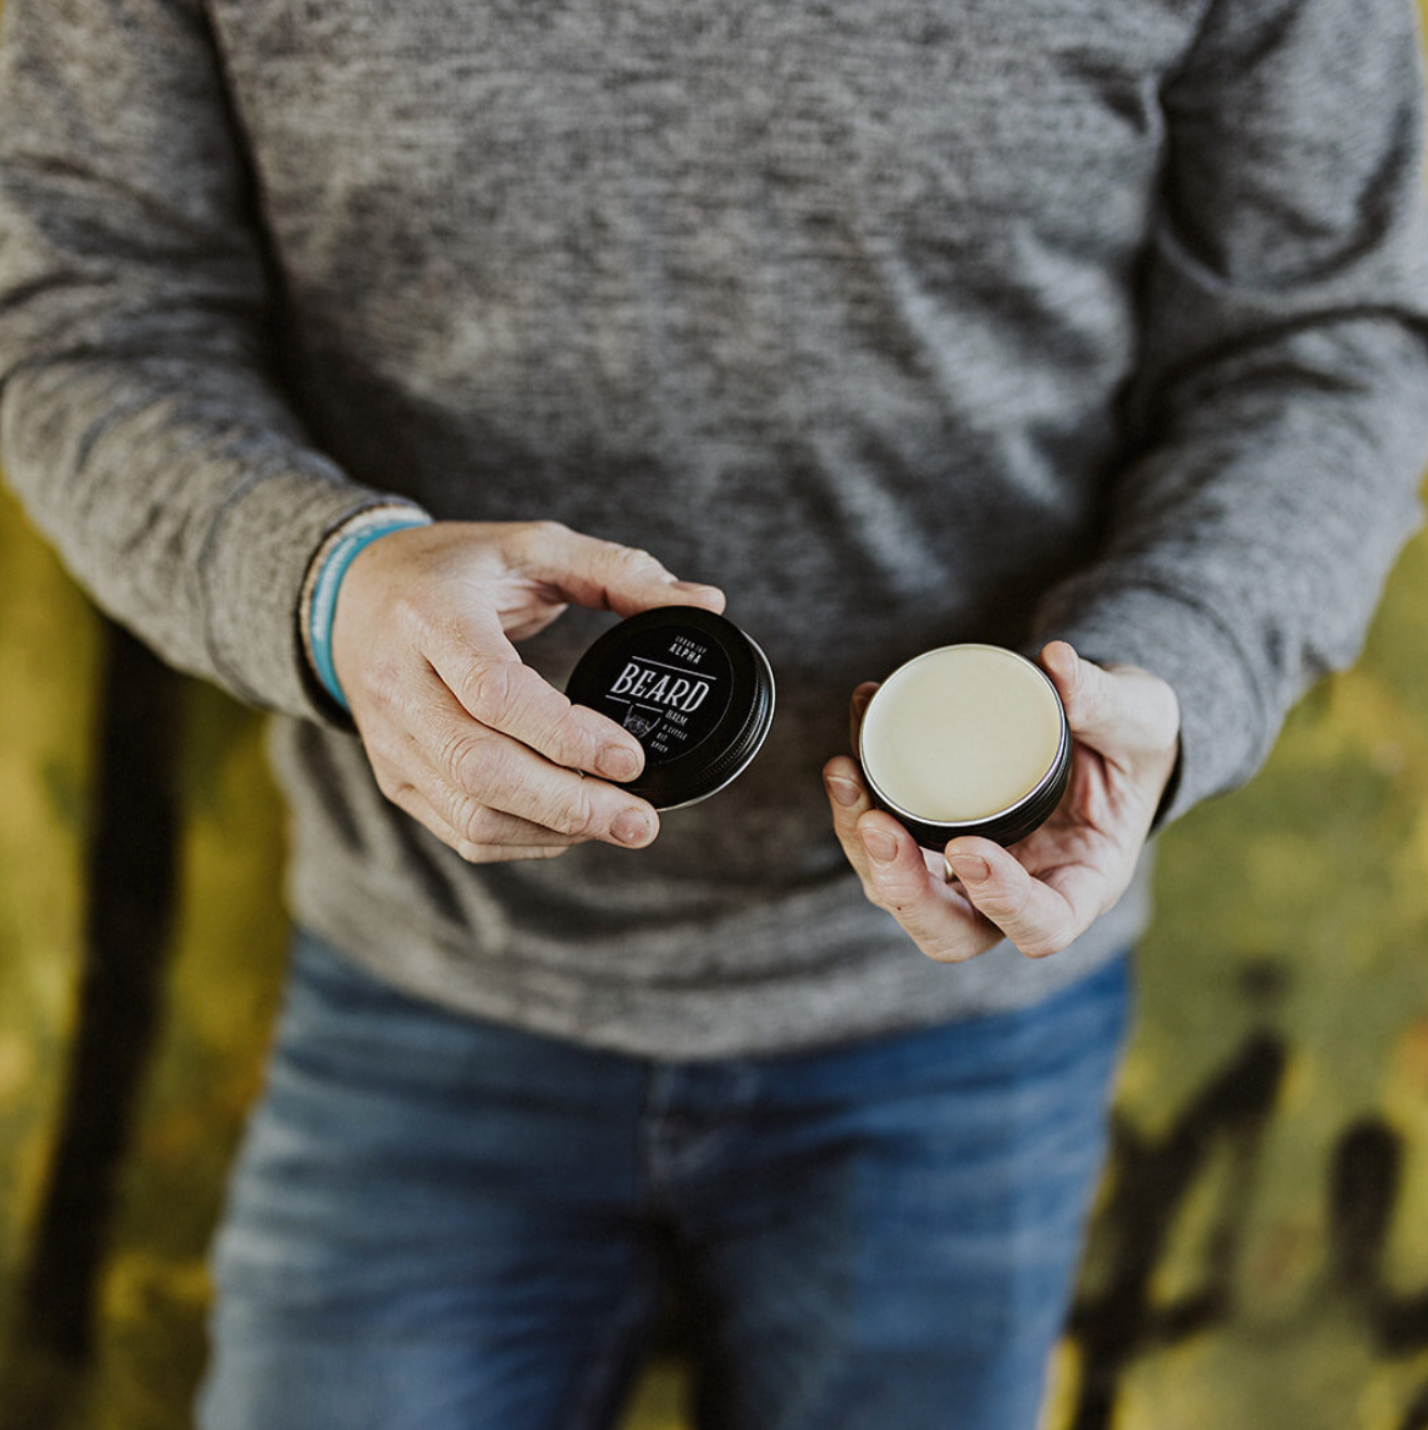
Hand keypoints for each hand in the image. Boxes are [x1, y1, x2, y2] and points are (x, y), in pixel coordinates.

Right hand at [332, 520, 723, 862]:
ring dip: (552, 831)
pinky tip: (569, 829)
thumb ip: (620, 571)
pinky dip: (521, 842)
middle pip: (481, 768)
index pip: (495, 693)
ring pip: (469, 812)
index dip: (567, 736)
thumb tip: (707, 604)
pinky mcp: (394, 776)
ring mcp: (391, 739)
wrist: (352, 593)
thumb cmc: (454, 569)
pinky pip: (458, 830)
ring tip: (618, 824)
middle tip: (641, 820)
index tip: (631, 757)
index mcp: (432, 617)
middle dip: (570, 805)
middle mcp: (400, 685)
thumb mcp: (534, 546)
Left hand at [822, 641, 1179, 961]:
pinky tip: (850, 746)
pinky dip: (857, 799)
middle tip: (878, 825)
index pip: (1043, 925)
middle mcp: (1018, 893)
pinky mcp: (929, 838)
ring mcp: (966, 874)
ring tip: (845, 775)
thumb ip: (1106, 698)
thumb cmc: (1129, 738)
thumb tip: (1056, 663)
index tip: (967, 848)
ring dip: (861, 843)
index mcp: (1082, 882)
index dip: (1002, 902)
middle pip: (949, 932)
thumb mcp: (1140, 716)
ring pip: (900, 891)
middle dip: (904, 889)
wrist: (1096, 732)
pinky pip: (882, 839)